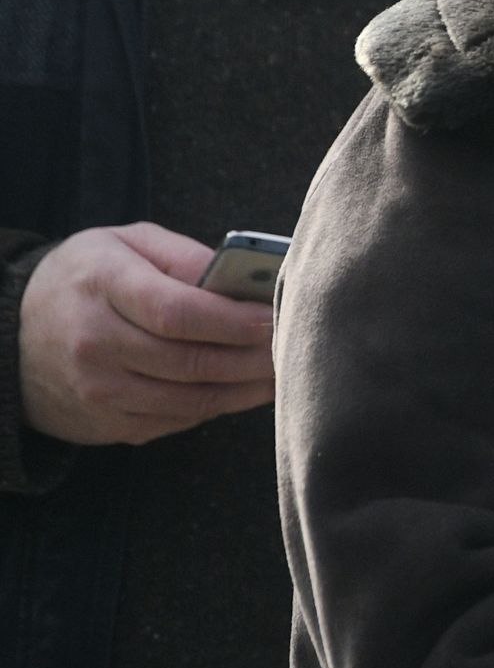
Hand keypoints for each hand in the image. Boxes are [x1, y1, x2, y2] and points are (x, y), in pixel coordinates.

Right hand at [15, 224, 275, 444]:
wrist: (13, 333)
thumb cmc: (87, 278)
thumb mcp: (126, 244)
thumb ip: (185, 256)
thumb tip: (246, 280)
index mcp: (101, 287)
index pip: (177, 313)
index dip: (235, 321)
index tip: (275, 318)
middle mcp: (94, 343)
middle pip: (192, 362)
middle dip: (253, 358)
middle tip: (292, 347)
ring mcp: (97, 390)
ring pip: (191, 399)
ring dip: (246, 390)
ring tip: (279, 371)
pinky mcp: (106, 423)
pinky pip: (177, 421)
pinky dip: (216, 406)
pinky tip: (242, 389)